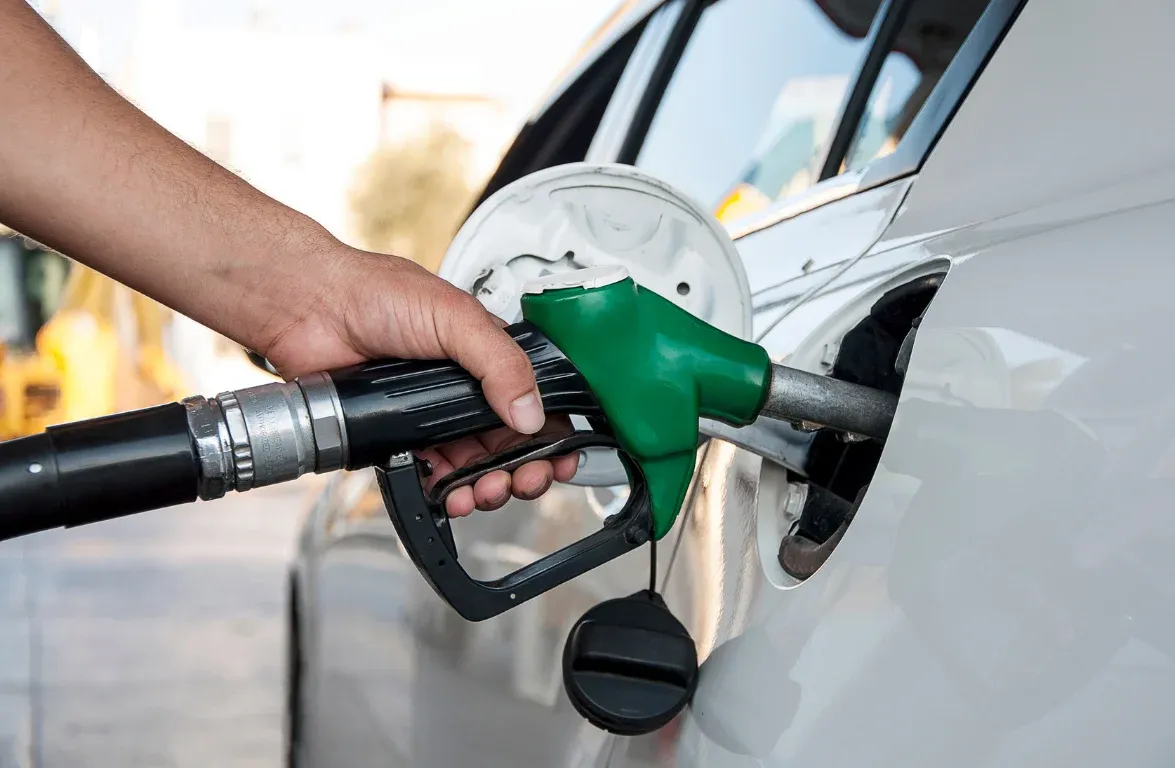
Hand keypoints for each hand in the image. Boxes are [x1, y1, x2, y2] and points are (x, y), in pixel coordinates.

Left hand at [259, 246, 577, 516]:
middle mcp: (461, 387)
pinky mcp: (397, 437)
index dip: (552, 434)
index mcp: (485, 355)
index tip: (560, 458)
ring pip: (473, 466)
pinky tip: (449, 492)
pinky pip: (430, 475)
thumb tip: (531, 411)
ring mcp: (429, 415)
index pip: (533, 401)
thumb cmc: (374, 294)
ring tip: (483, 491)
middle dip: (523, 470)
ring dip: (486, 487)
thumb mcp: (455, 318)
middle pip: (509, 444)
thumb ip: (500, 363)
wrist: (309, 310)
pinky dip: (445, 491)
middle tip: (522, 481)